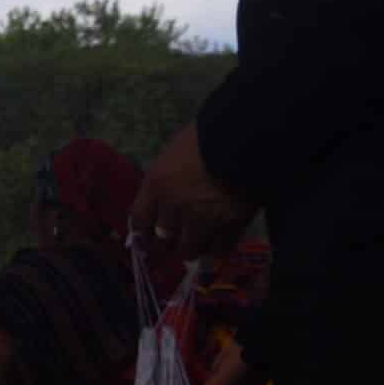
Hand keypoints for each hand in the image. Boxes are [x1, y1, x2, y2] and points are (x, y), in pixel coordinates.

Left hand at [130, 122, 255, 262]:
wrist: (245, 136)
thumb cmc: (208, 134)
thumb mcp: (174, 153)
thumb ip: (166, 178)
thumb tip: (165, 193)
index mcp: (156, 185)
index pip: (138, 220)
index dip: (142, 234)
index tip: (147, 238)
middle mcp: (173, 208)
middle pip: (163, 240)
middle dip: (168, 244)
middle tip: (175, 244)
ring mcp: (202, 219)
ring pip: (190, 250)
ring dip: (194, 248)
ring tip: (200, 245)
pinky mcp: (230, 225)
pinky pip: (220, 249)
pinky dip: (219, 249)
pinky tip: (221, 243)